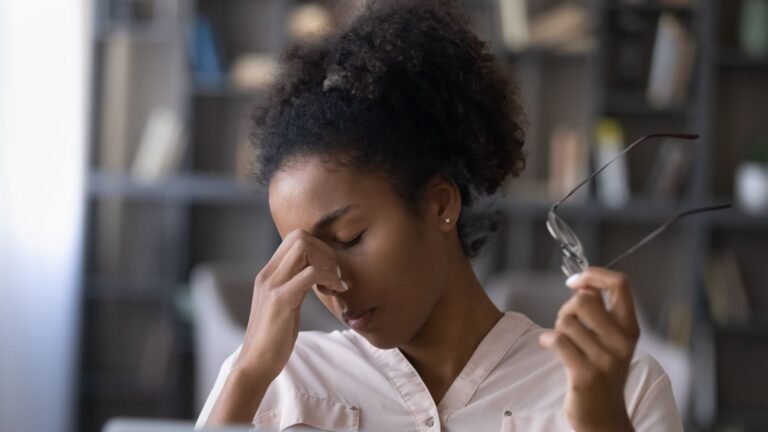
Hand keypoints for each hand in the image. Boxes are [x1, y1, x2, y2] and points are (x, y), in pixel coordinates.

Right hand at [234, 229, 347, 381]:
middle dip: (326, 252)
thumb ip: (294, 285)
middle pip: (300, 236)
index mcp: (268, 273)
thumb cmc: (273, 338)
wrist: (255, 364)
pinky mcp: (281, 300)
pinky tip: (336, 291)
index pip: (294, 238)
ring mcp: (272, 285)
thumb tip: (315, 274)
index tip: (329, 271)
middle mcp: (267, 274)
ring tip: (335, 284)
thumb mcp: (285, 304)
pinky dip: (329, 278)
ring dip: (328, 262)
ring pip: (303, 248)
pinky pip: (310, 274)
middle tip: (336, 275)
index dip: (319, 249)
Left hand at [539, 267, 639, 431]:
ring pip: (566, 321)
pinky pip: (558, 340)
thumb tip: (583, 284)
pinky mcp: (585, 374)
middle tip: (567, 324)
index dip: (594, 274)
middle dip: (567, 308)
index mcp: (629, 328)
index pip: (620, 284)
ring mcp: (604, 359)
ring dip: (557, 328)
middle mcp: (621, 342)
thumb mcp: (611, 341)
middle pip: (584, 300)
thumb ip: (601, 314)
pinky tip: (549, 345)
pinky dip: (546, 340)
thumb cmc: (602, 374)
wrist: (604, 417)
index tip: (576, 281)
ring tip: (563, 342)